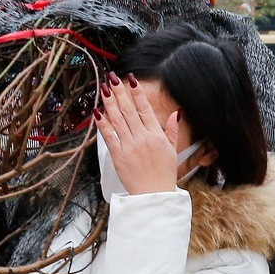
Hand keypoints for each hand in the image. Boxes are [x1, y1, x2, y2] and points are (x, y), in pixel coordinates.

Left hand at [96, 74, 182, 195]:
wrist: (154, 195)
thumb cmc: (164, 174)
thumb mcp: (172, 150)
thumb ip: (172, 130)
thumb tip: (176, 112)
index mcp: (156, 135)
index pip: (145, 109)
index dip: (137, 93)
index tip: (131, 80)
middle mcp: (142, 138)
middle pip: (129, 110)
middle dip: (120, 92)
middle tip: (113, 78)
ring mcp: (129, 147)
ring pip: (118, 120)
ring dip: (110, 103)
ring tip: (104, 89)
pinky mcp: (118, 156)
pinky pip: (109, 137)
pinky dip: (103, 124)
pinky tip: (97, 112)